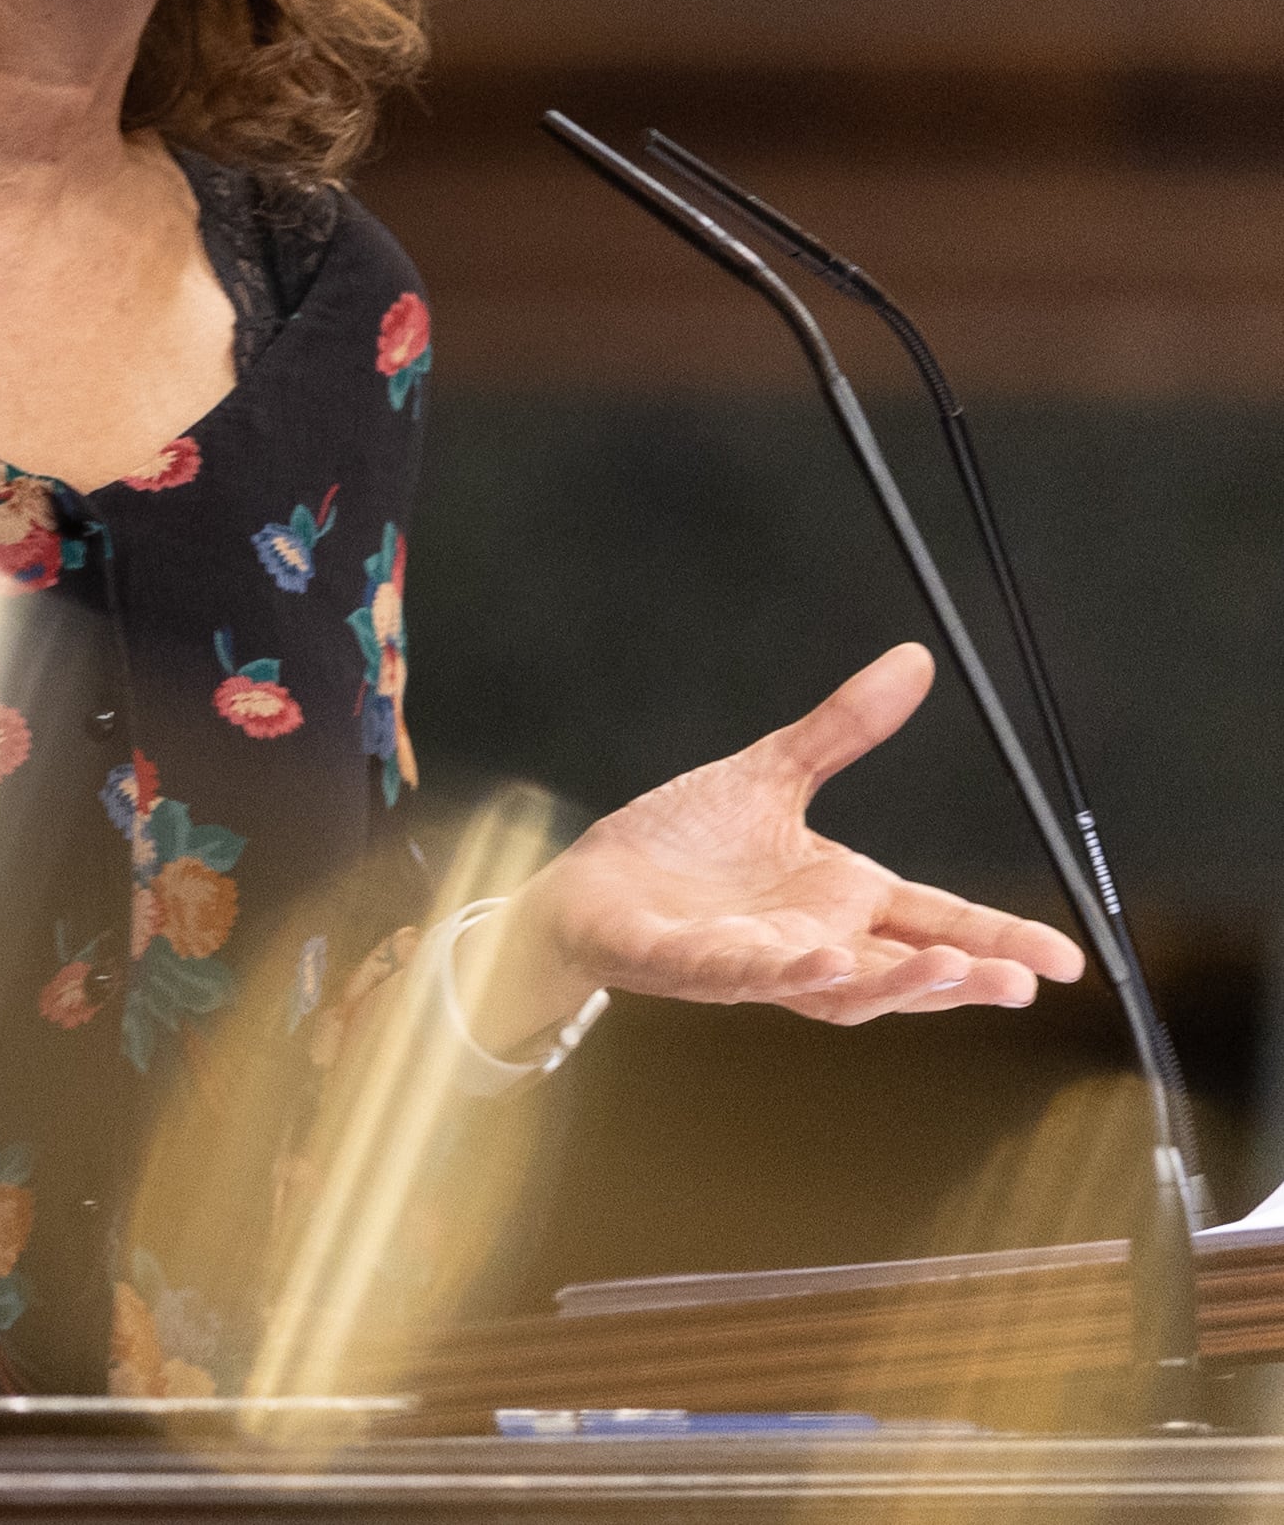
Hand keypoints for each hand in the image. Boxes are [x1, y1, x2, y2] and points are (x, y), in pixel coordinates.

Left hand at [491, 643, 1089, 1038]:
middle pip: (901, 971)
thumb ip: (842, 729)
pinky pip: (741, 975)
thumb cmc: (683, 844)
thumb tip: (914, 661)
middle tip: (1023, 981)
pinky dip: (781, 971)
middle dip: (961, 978)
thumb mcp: (771, 775)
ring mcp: (752, 961)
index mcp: (839, 899)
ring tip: (951, 971)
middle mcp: (809, 940)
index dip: (998, 939)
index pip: (935, 921)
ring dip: (892, 984)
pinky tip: (818, 960)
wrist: (588, 880)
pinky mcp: (688, 965)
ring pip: (836, 990)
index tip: (1065, 958)